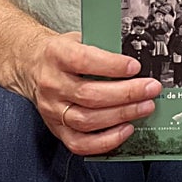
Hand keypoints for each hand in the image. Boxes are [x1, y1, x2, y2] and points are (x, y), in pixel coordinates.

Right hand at [27, 31, 161, 155]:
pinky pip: (80, 143)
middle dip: (126, 94)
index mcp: (56, 55)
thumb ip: (101, 47)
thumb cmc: (60, 52)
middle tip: (150, 89)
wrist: (31, 66)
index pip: (84, 61)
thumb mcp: (77, 38)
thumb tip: (133, 61)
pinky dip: (106, 141)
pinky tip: (126, 129)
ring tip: (145, 107)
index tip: (135, 66)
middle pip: (90, 95)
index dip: (112, 65)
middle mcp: (52, 84)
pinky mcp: (56, 129)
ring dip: (122, 115)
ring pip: (88, 120)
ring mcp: (52, 110)